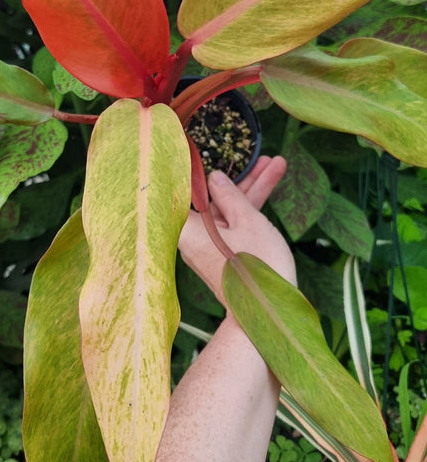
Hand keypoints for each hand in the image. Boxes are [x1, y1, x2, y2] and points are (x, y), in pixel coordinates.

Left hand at [178, 156, 295, 306]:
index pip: (184, 190)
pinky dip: (250, 210)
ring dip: (251, 189)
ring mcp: (209, 247)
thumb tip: (214, 178)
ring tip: (276, 164)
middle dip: (241, 176)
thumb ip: (230, 195)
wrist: (268, 314)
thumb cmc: (256, 268)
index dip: (195, 167)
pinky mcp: (224, 255)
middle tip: (262, 157)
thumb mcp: (248, 221)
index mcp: (187, 228)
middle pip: (213, 198)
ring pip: (228, 210)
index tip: (199, 146)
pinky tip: (270, 187)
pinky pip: (233, 225)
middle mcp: (192, 237)